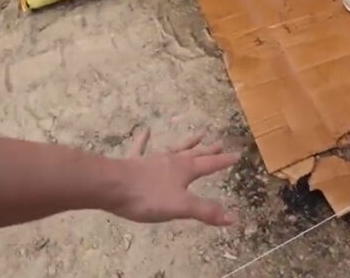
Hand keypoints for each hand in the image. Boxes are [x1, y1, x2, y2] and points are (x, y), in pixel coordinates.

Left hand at [109, 129, 238, 225]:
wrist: (112, 186)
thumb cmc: (148, 197)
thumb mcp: (181, 207)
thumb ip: (206, 211)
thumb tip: (232, 217)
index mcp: (185, 170)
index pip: (209, 165)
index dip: (223, 161)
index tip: (237, 154)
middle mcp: (171, 161)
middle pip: (194, 154)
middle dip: (208, 150)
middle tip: (220, 142)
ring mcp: (152, 160)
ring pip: (174, 148)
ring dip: (186, 142)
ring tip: (198, 133)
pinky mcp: (133, 163)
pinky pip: (140, 147)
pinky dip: (144, 139)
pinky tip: (146, 131)